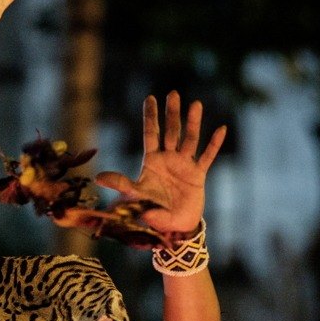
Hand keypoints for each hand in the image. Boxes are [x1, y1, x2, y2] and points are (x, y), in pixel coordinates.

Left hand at [95, 91, 225, 237]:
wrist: (174, 227)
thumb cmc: (152, 212)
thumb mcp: (135, 197)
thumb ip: (120, 185)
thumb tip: (98, 178)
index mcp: (152, 162)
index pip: (150, 134)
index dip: (150, 117)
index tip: (151, 98)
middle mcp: (169, 159)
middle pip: (170, 131)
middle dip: (172, 113)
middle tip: (173, 93)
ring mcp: (185, 165)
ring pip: (189, 139)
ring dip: (193, 123)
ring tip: (196, 104)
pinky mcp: (198, 175)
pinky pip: (207, 157)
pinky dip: (214, 144)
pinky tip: (221, 128)